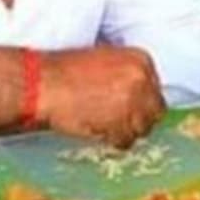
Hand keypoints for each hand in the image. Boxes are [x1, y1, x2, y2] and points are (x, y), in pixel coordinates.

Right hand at [40, 46, 165, 147]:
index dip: (141, 102)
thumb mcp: (105, 59)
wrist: (44, 83)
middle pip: (155, 111)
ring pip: (142, 128)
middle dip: (139, 118)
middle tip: (118, 121)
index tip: (128, 107)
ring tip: (104, 126)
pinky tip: (98, 131)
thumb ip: (127, 74)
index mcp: (141, 59)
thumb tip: (140, 93)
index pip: (156, 89)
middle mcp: (142, 78)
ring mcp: (133, 101)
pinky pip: (125, 141)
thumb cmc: (66, 71)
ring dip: (125, 131)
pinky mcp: (120, 122)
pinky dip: (113, 141)